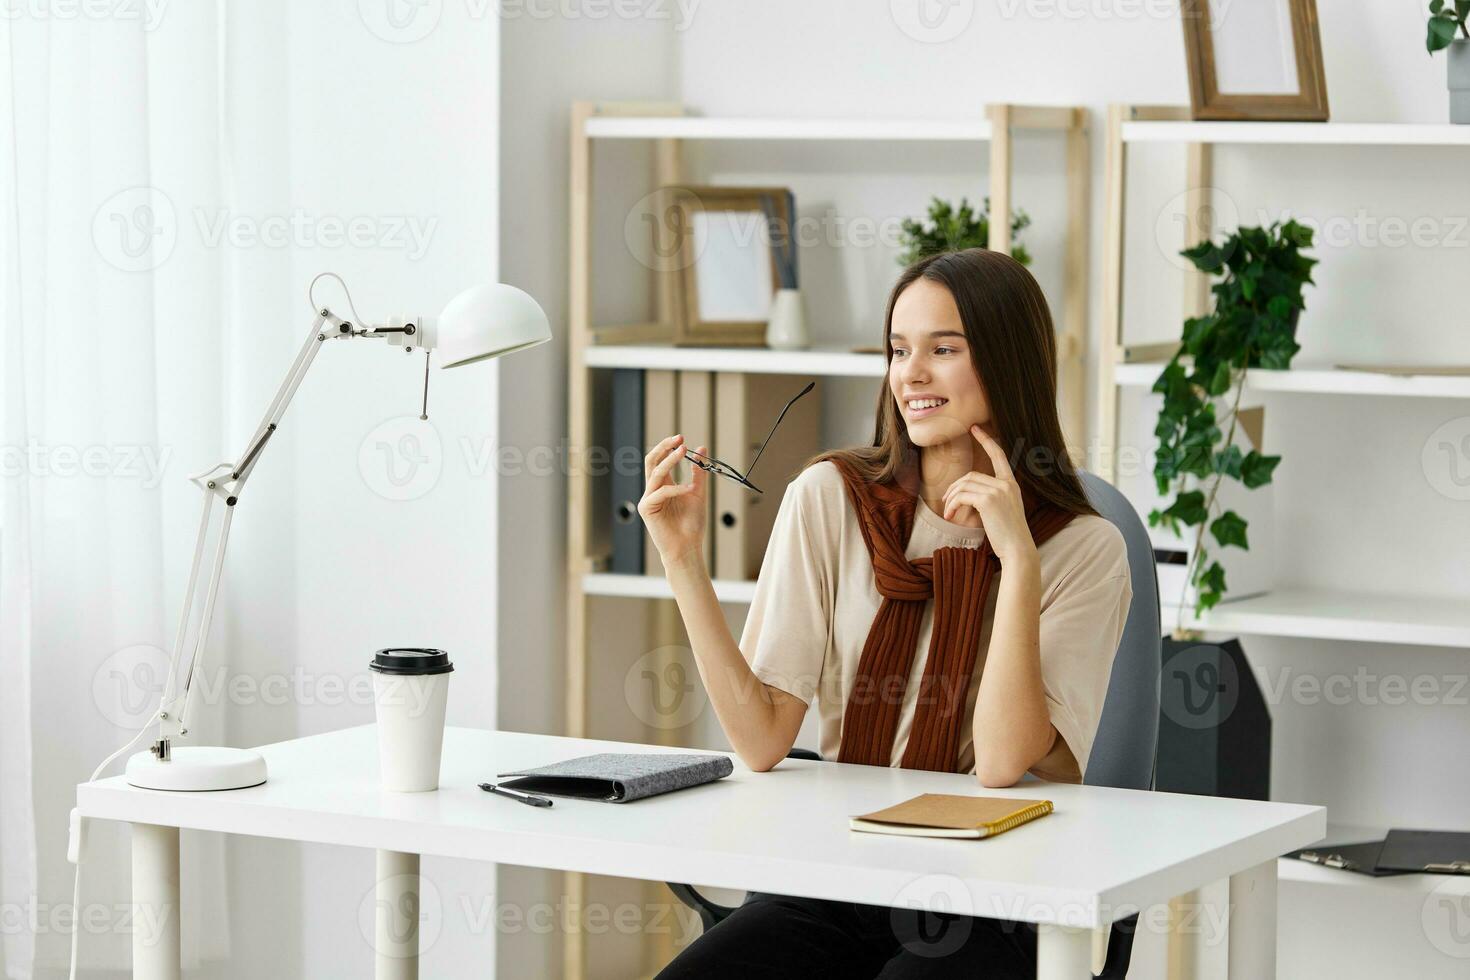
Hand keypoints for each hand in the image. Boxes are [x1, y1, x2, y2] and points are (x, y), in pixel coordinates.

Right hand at [637, 434, 707, 569]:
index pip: (660, 460)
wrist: (688, 547)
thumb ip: (698, 473)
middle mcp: (653, 490)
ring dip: (671, 460)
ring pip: (656, 472)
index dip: (668, 447)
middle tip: (679, 439)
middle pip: (651, 461)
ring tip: (684, 451)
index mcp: (663, 486)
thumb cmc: (691, 524)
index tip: (682, 438)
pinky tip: (689, 490)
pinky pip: (661, 492)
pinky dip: (676, 488)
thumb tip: (701, 449)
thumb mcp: (698, 493)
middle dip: (664, 447)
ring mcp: (648, 499)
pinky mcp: (646, 509)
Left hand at [941, 425, 1036, 566]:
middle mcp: (1006, 483)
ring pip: (964, 485)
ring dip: (951, 499)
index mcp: (1011, 484)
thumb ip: (992, 497)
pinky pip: (962, 496)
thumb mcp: (1003, 510)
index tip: (974, 428)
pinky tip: (951, 516)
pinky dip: (952, 505)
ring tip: (948, 513)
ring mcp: (998, 490)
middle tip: (946, 502)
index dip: (986, 440)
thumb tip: (967, 494)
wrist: (1018, 549)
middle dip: (954, 488)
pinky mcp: (988, 500)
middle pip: (971, 476)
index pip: (998, 455)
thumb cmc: (1008, 535)